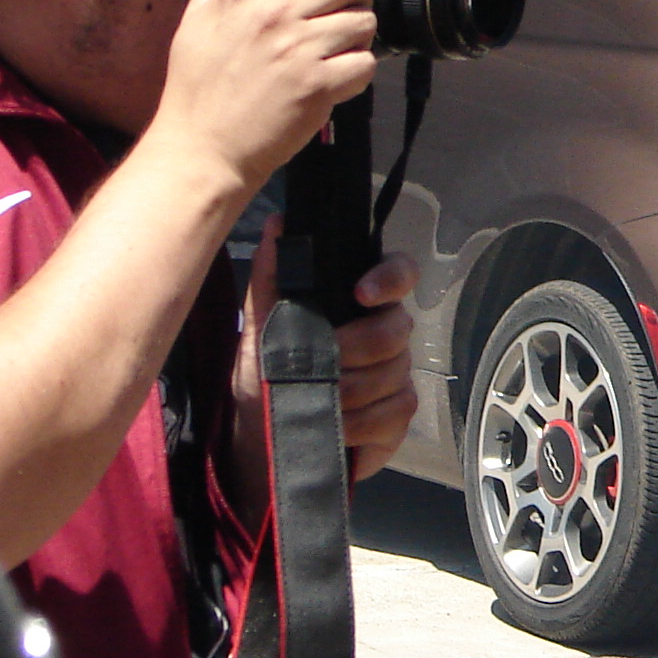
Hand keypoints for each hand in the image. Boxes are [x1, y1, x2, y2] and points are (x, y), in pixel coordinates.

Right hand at [151, 0, 378, 195]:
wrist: (203, 149)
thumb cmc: (197, 88)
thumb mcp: (195, 20)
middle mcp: (275, 12)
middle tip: (341, 8)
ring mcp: (301, 48)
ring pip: (366, 20)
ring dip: (358, 35)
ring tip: (335, 48)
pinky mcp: (320, 85)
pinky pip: (366, 63)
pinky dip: (357, 72)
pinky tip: (334, 78)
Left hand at [233, 225, 420, 505]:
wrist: (259, 434)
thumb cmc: (264, 372)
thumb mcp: (258, 324)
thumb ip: (271, 276)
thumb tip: (278, 223)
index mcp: (359, 303)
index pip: (399, 272)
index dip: (390, 278)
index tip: (361, 293)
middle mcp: (387, 334)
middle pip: (395, 330)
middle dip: (353, 348)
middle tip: (321, 361)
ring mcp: (396, 376)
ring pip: (394, 374)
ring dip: (349, 390)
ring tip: (320, 398)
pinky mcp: (397, 417)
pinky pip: (395, 413)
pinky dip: (360, 422)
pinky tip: (338, 427)